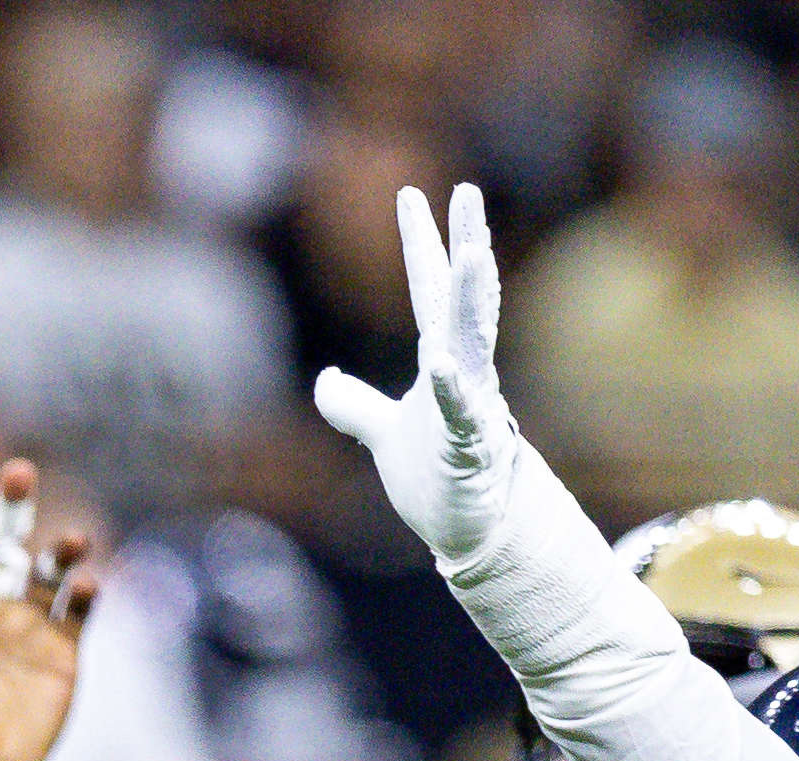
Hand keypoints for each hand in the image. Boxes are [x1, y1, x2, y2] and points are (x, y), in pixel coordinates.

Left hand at [0, 461, 93, 760]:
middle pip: (10, 541)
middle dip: (13, 506)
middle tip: (17, 471)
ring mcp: (34, 623)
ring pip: (52, 570)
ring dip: (62, 548)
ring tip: (71, 540)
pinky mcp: (66, 649)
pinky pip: (81, 611)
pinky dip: (87, 593)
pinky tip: (87, 582)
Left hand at [310, 183, 521, 565]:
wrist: (467, 529)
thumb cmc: (434, 476)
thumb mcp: (384, 433)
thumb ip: (354, 405)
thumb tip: (325, 380)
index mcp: (441, 361)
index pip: (430, 291)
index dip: (422, 244)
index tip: (416, 195)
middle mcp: (462, 372)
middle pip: (461, 300)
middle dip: (466, 246)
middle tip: (467, 193)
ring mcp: (471, 407)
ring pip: (473, 343)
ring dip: (472, 299)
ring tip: (473, 253)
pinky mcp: (470, 448)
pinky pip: (462, 414)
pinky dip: (453, 392)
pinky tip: (443, 367)